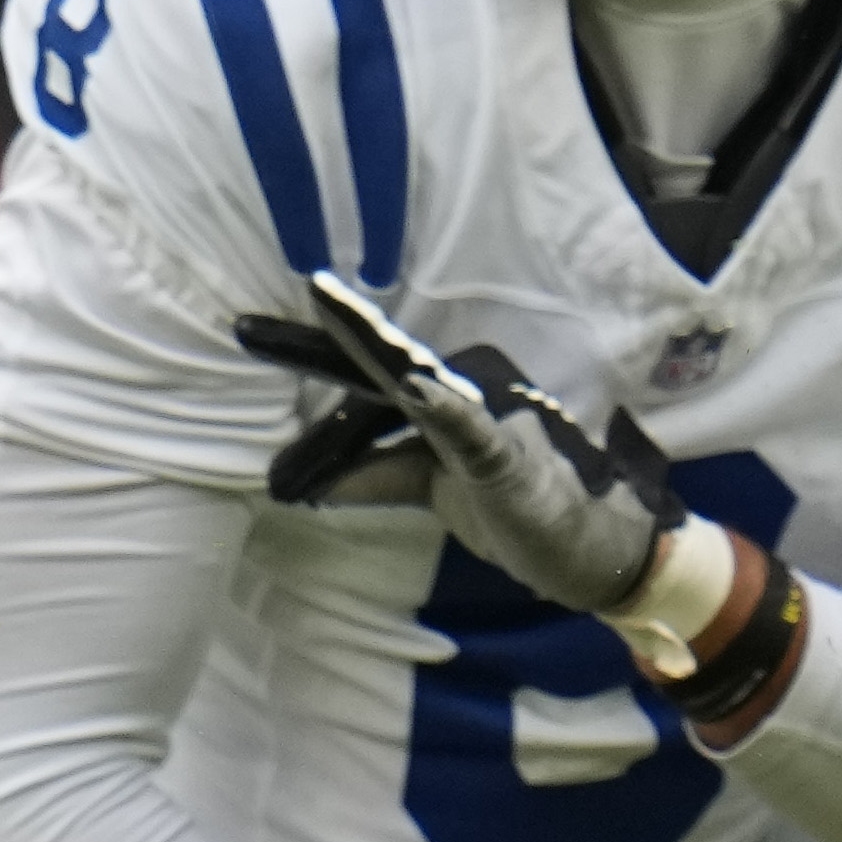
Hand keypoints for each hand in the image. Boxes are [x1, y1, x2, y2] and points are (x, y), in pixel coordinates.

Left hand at [235, 294, 694, 616]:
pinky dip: (448, 412)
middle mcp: (459, 404)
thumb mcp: (430, 491)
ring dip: (384, 350)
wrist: (589, 548)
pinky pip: (475, 435)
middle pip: (388, 363)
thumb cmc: (515, 510)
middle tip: (300, 293)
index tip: (252, 331)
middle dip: (340, 330)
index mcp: (435, 412)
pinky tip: (419, 391)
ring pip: (427, 382)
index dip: (314, 350)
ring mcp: (487, 427)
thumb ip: (376, 478)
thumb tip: (303, 482)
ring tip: (339, 312)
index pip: (367, 374)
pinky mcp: (510, 462)